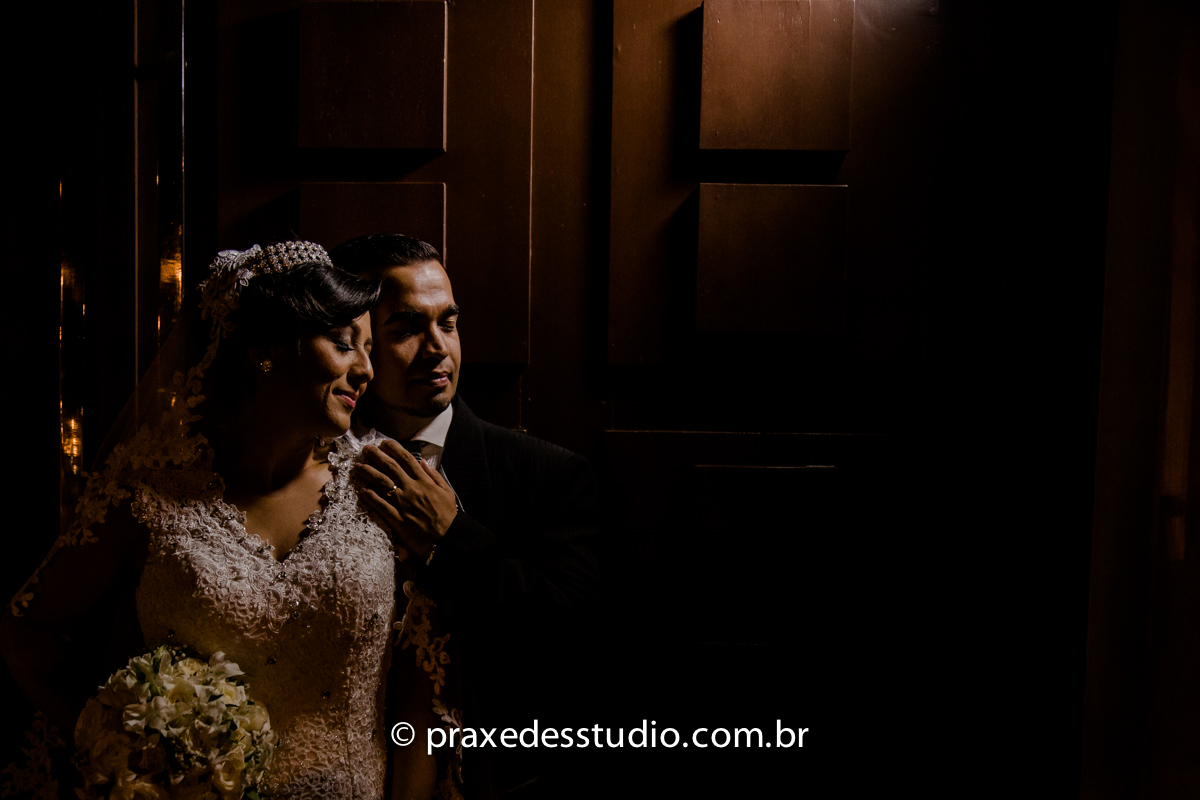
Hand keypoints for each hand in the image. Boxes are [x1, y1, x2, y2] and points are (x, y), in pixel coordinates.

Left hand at [354, 442, 457, 556]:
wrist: (447, 538)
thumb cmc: (448, 516)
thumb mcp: (447, 491)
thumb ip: (435, 475)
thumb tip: (423, 462)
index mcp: (424, 482)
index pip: (407, 459)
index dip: (394, 449)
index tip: (384, 443)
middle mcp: (412, 489)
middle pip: (391, 467)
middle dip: (376, 456)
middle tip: (366, 449)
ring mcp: (403, 503)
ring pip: (382, 483)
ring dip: (369, 472)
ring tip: (358, 466)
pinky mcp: (397, 518)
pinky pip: (380, 505)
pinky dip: (370, 496)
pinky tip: (361, 490)